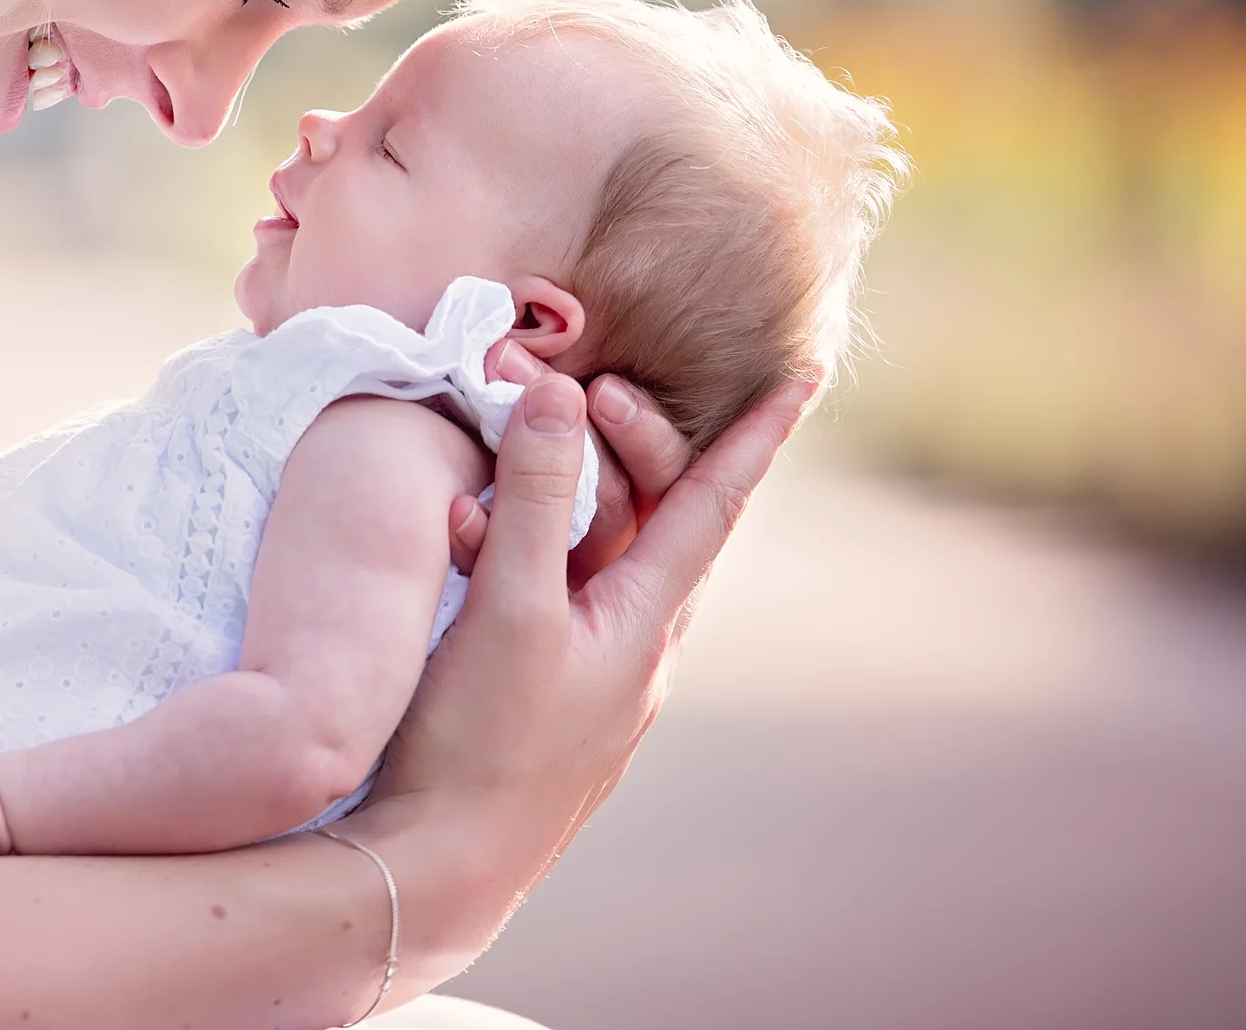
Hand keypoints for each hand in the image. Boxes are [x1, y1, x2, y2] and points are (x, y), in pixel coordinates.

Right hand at [359, 364, 814, 964]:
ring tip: (516, 446)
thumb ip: (538, 498)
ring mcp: (594, 673)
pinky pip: (560, 589)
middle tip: (582, 391)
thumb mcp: (510, 606)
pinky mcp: (550, 693)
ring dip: (577, 488)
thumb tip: (560, 394)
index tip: (805, 380)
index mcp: (643, 619)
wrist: (440, 865)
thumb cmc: (480, 742)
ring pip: (606, 551)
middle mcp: (635, 645)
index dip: (755, 436)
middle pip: (656, 514)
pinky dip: (530, 539)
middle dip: (629, 440)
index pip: (712, 504)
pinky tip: (470, 535)